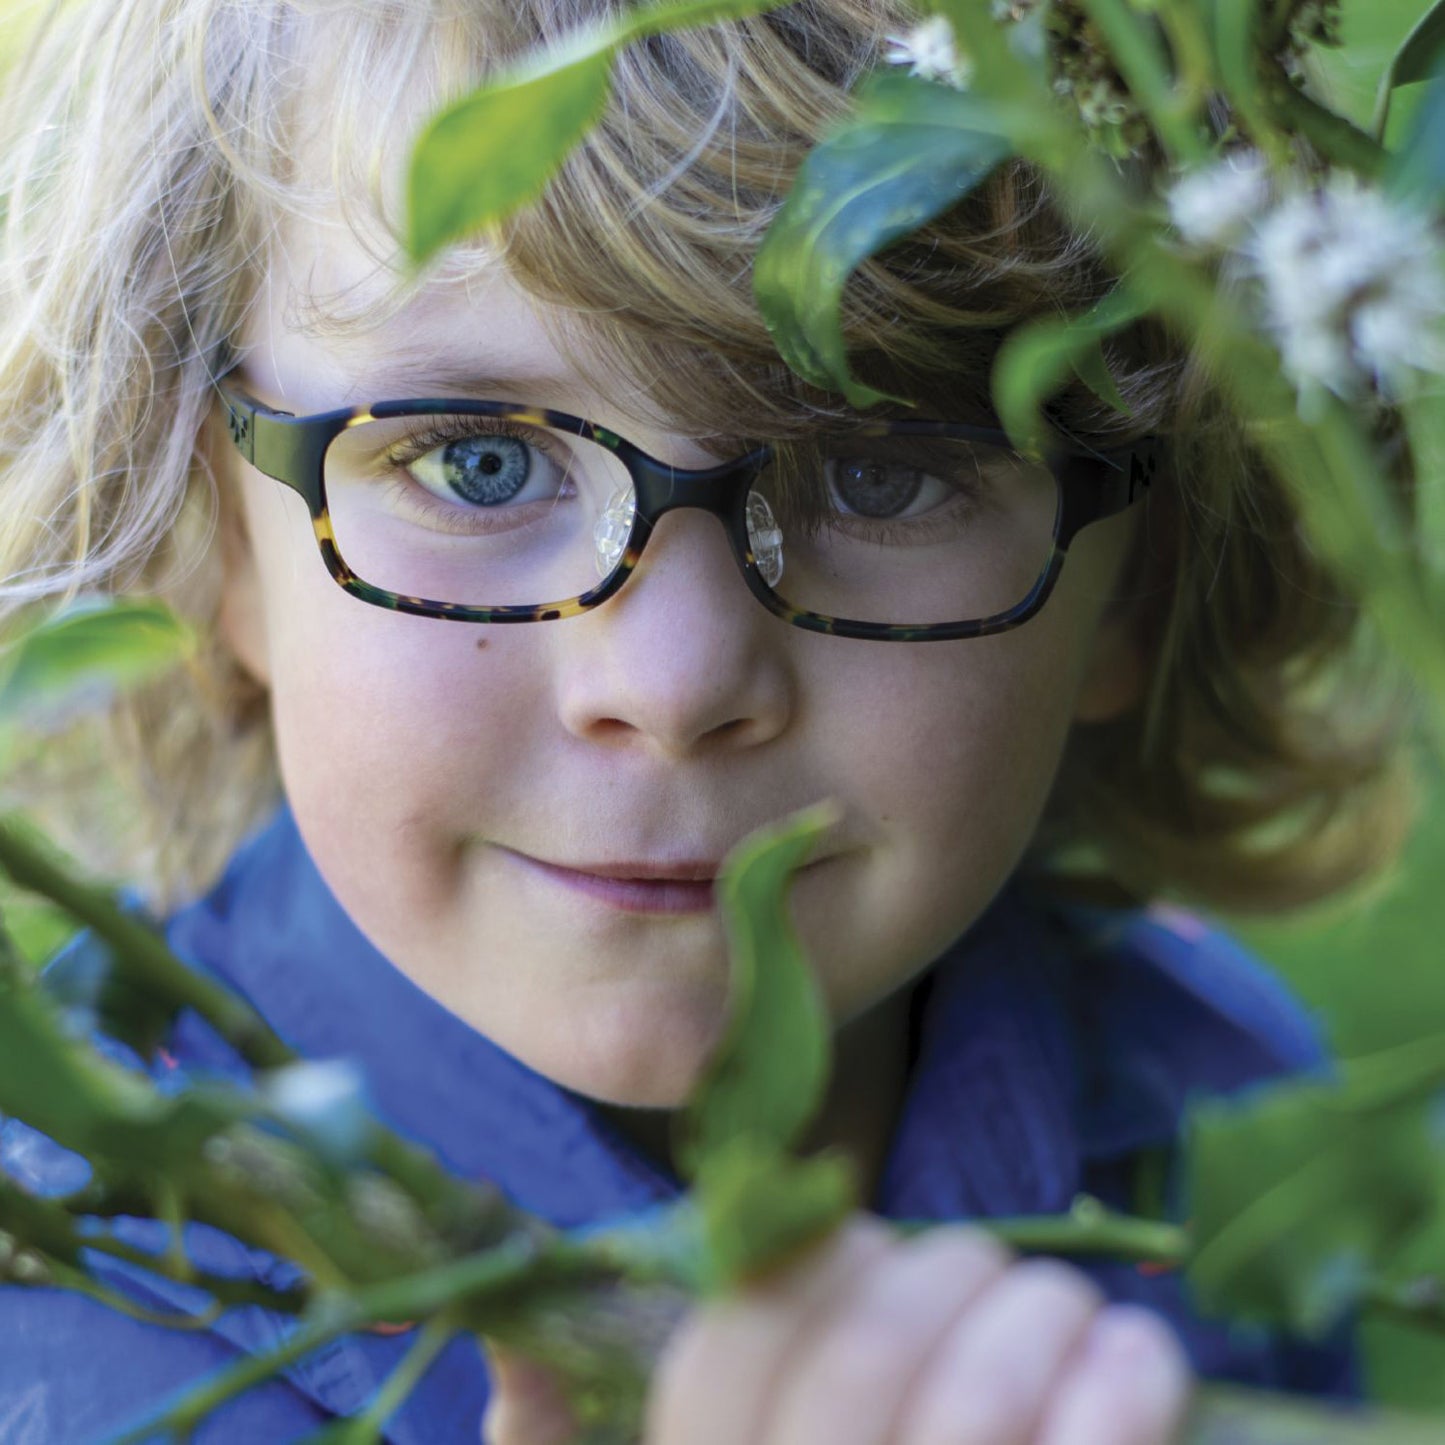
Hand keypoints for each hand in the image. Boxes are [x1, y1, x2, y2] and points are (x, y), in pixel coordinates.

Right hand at [481, 1214, 1192, 1444]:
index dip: (817, 1267)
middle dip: (948, 1276)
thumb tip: (517, 1355)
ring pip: (970, 1415)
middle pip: (860, 1364)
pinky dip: (1124, 1400)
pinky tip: (1144, 1362)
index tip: (885, 1247)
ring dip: (1043, 1322)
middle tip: (1002, 1270)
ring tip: (1087, 1312)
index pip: (730, 1350)